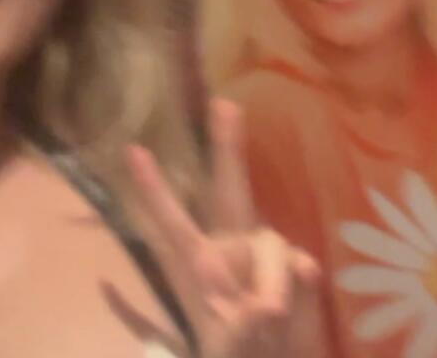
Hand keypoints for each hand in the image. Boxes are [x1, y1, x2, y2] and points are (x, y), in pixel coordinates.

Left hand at [126, 99, 324, 357]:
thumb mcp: (234, 343)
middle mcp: (231, 250)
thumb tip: (276, 294)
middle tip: (223, 104)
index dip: (155, 190)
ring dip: (273, 280)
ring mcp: (265, 257)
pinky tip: (303, 288)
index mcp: (201, 265)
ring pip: (272, 244)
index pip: (174, 223)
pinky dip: (301, 280)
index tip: (133, 151)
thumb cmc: (239, 352)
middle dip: (227, 149)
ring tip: (270, 317)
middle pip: (230, 194)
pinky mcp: (298, 269)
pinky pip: (301, 265)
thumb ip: (247, 319)